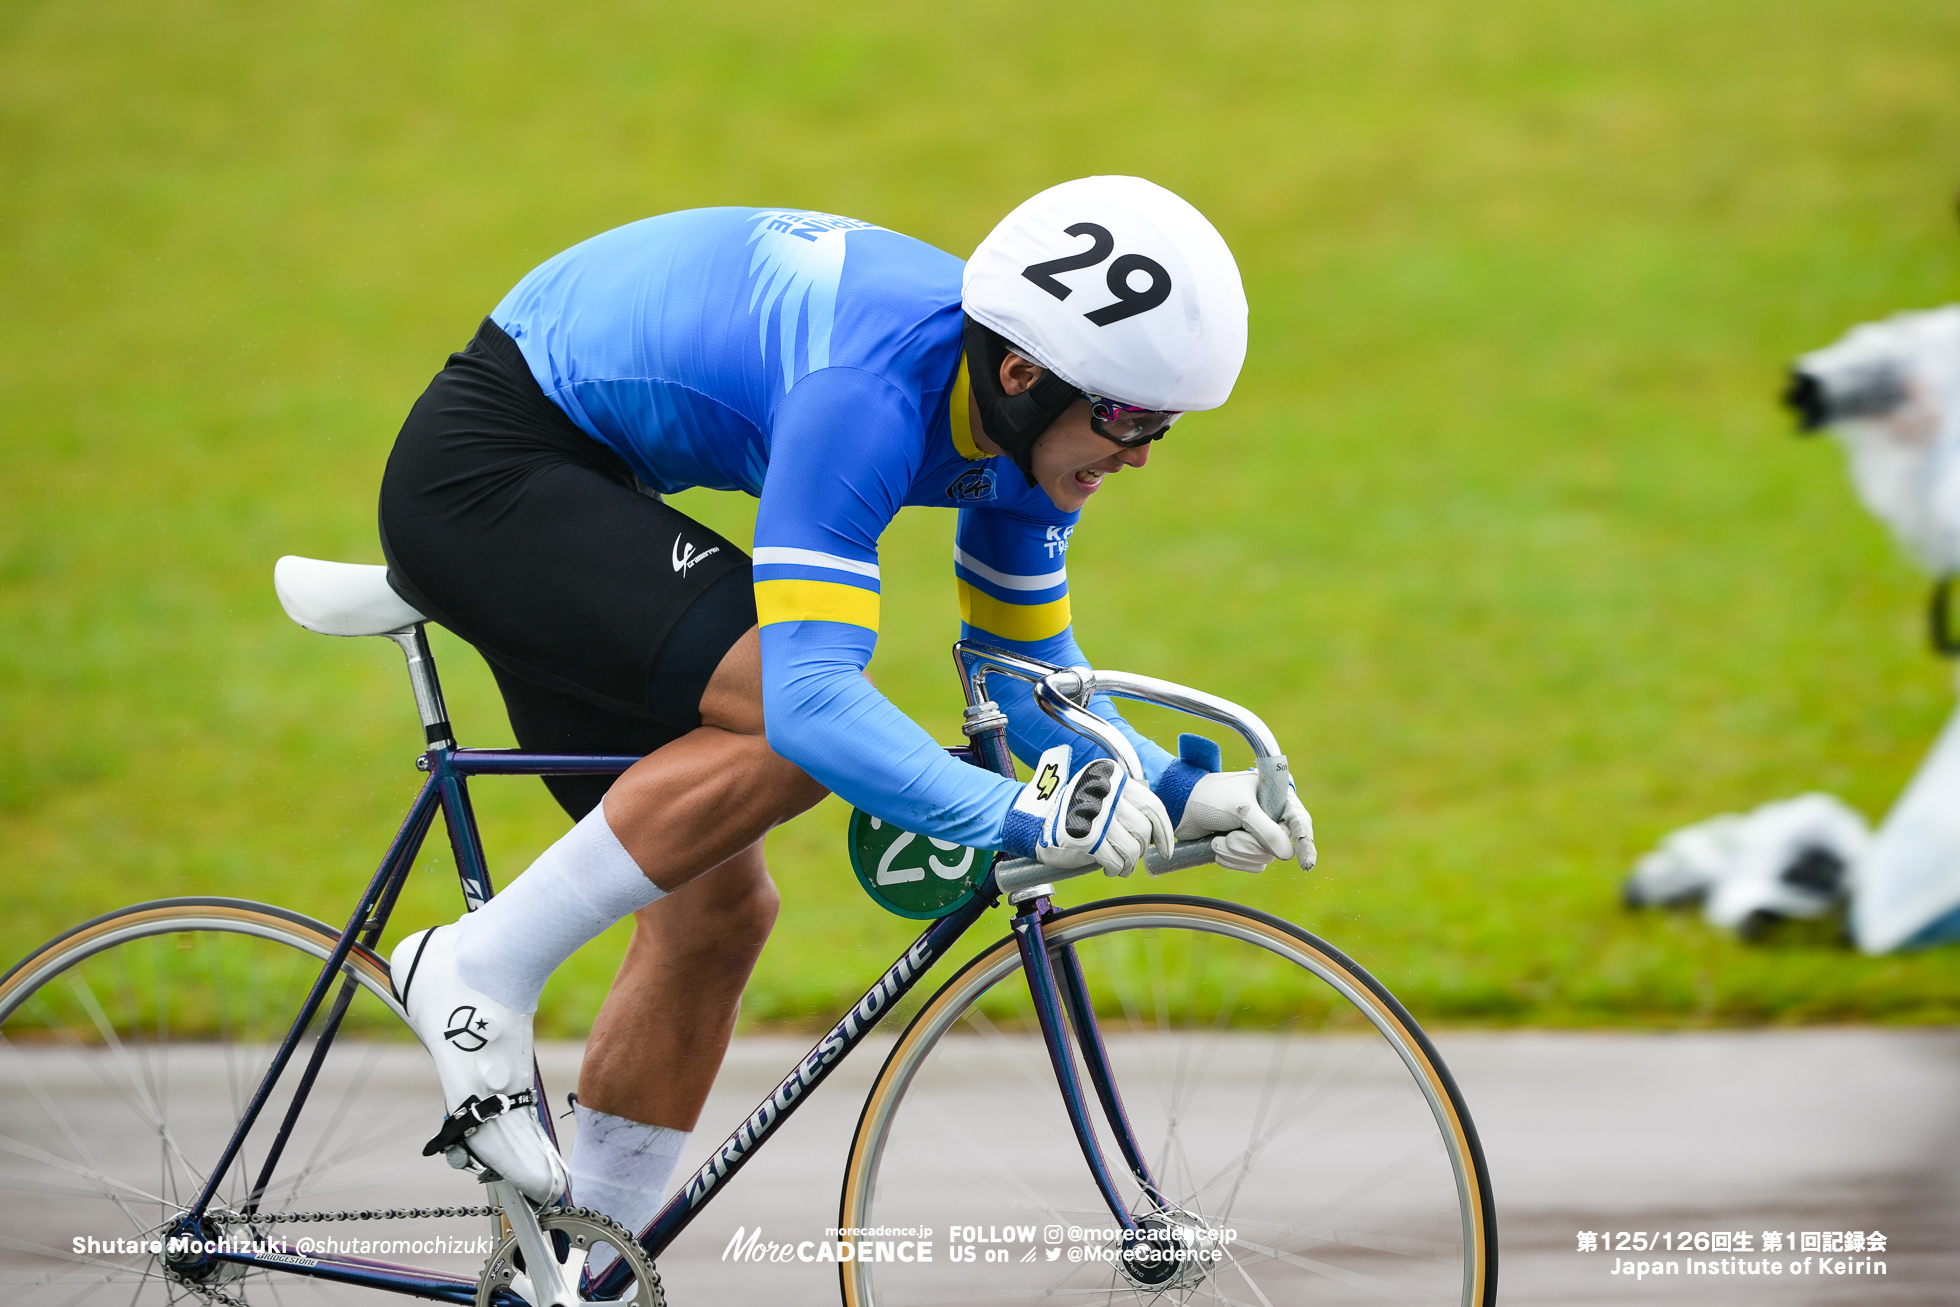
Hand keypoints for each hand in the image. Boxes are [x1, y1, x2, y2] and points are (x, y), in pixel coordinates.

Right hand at [1038, 759, 1176, 877]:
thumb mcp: (1101, 796)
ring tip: (1120, 866)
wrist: (1034, 821)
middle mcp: (1106, 793)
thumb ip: (1127, 805)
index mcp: (1114, 778)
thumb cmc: (1073, 813)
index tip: (1166, 849)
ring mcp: (1095, 814)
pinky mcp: (1084, 836)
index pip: (1152, 806)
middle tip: (1130, 855)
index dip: (1165, 832)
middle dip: (1141, 850)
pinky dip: (1115, 869)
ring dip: (1129, 864)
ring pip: (1131, 849)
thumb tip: (1158, 834)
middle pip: (1143, 830)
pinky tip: (1109, 868)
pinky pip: (1114, 861)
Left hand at [1175, 770, 1315, 872]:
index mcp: (1276, 797)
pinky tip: (1217, 847)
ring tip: (1220, 838)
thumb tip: (1288, 854)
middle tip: (1230, 834)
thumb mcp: (1240, 810)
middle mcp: (1272, 816)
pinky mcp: (1245, 848)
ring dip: (1237, 853)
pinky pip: (1250, 866)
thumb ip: (1266, 831)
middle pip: (1278, 847)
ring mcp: (1259, 833)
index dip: (1306, 843)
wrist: (1180, 807)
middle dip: (1249, 845)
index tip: (1306, 864)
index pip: (1299, 821)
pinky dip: (1232, 860)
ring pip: (1263, 859)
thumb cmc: (1211, 798)